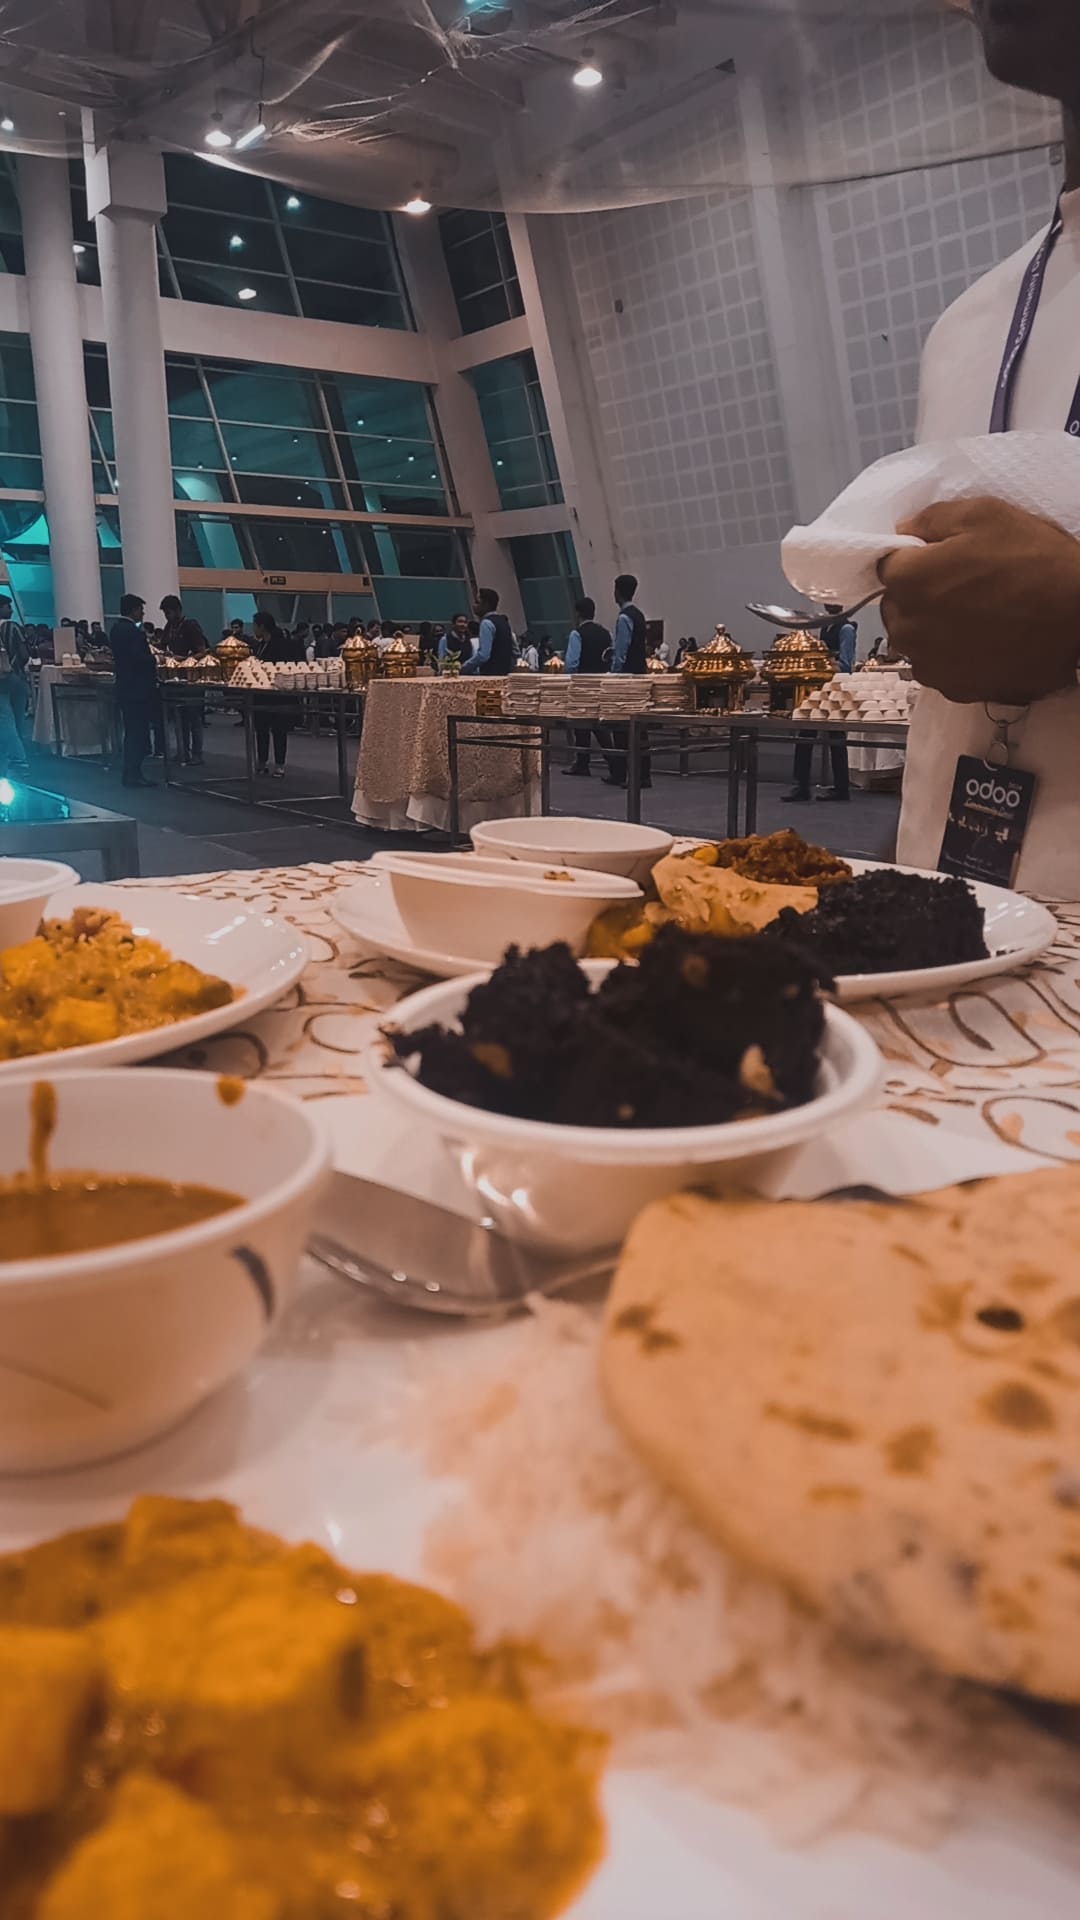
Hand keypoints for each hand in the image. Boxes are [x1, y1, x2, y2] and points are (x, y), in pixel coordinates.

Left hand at [877, 498, 1079, 704]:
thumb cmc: (1033, 559)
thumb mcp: (984, 514)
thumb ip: (931, 519)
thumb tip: (902, 532)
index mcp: (908, 580)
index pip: (888, 566)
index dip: (915, 559)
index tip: (942, 559)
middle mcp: (907, 627)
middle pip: (897, 606)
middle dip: (919, 595)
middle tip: (963, 587)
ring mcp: (929, 663)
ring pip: (914, 640)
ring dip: (932, 627)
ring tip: (974, 616)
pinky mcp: (952, 689)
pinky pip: (937, 666)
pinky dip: (951, 655)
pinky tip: (981, 641)